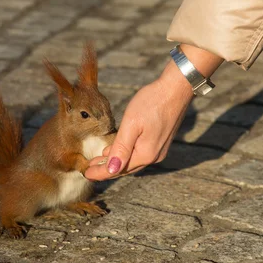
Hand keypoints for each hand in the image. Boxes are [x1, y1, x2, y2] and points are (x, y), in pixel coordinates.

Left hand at [84, 65, 192, 179]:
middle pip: (125, 168)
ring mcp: (159, 150)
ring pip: (132, 161)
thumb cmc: (152, 102)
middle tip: (88, 169)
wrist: (176, 88)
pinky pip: (139, 154)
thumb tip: (112, 170)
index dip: (101, 173)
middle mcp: (154, 156)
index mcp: (145, 154)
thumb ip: (121, 148)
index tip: (86, 174)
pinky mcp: (160, 141)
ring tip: (97, 161)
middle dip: (106, 169)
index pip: (118, 169)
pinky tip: (115, 150)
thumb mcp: (132, 124)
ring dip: (115, 162)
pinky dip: (125, 154)